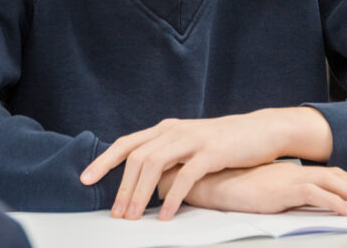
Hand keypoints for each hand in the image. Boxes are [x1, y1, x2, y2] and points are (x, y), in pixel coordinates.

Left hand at [81, 108, 331, 219]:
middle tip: (116, 215)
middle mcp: (175, 130)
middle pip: (137, 157)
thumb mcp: (189, 144)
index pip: (127, 143)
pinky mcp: (212, 151)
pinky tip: (165, 215)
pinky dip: (172, 197)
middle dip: (122, 188)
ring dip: (140, 194)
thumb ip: (168, 156)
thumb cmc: (224, 142)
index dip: (104, 161)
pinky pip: (185, 176)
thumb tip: (144, 181)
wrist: (261, 131)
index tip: (85, 180)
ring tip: (134, 218)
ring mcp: (193, 139)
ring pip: (155, 164)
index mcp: (166, 128)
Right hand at [179, 162, 346, 216]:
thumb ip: (288, 194)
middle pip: (342, 179)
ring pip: (334, 185)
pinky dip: (334, 202)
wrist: (213, 182)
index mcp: (297, 173)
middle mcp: (298, 173)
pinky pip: (314, 195)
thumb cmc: (236, 188)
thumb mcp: (269, 191)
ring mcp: (291, 180)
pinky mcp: (282, 190)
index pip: (336, 177)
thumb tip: (305, 202)